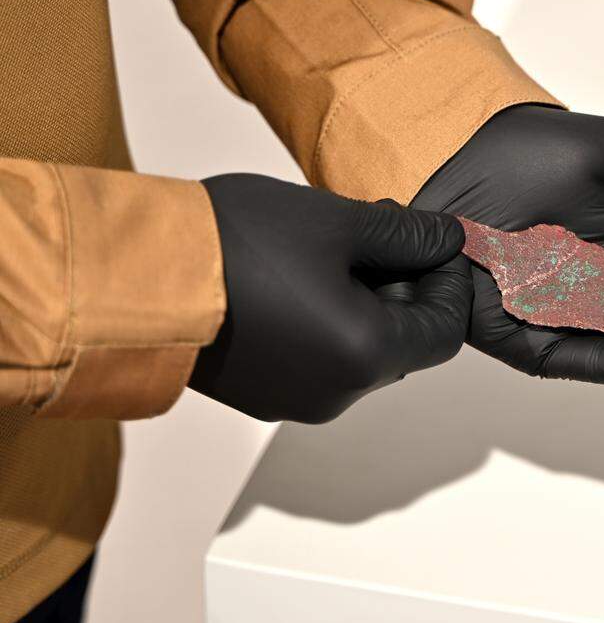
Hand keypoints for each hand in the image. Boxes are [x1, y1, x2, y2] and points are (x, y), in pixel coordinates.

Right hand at [190, 174, 470, 422]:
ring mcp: (296, 399)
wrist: (135, 277)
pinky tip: (302, 276)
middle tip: (385, 234)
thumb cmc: (236, 246)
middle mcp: (337, 392)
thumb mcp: (337, 223)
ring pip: (360, 352)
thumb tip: (446, 239)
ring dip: (366, 303)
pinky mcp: (261, 394)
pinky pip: (319, 361)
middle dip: (406, 288)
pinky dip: (328, 323)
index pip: (445, 332)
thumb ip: (405, 236)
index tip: (434, 243)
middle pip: (404, 344)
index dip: (449, 284)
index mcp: (365, 355)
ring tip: (338, 247)